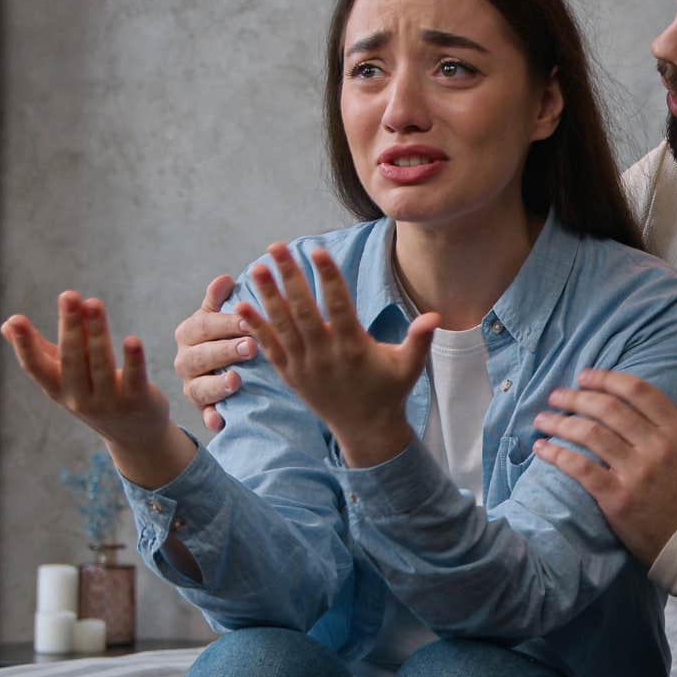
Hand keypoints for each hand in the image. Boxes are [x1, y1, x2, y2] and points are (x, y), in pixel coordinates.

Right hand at [2, 292, 192, 486]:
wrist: (134, 436)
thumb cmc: (94, 395)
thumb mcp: (64, 378)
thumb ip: (40, 350)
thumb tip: (7, 324)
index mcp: (57, 388)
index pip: (36, 367)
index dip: (24, 345)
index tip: (16, 321)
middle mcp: (78, 398)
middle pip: (72, 359)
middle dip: (70, 326)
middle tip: (69, 295)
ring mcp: (108, 402)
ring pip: (101, 364)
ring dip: (97, 333)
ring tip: (94, 303)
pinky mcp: (137, 402)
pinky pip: (134, 378)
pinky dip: (133, 360)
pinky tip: (132, 340)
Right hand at [173, 275, 258, 432]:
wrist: (211, 372)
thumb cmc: (221, 336)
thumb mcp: (216, 317)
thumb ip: (218, 300)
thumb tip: (224, 279)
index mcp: (189, 333)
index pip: (203, 326)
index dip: (225, 324)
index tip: (249, 321)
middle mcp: (185, 360)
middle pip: (201, 356)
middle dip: (225, 351)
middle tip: (251, 347)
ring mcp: (192, 386)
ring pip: (199, 387)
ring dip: (217, 385)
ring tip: (237, 381)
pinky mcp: (202, 408)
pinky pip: (205, 416)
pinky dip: (211, 419)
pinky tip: (221, 422)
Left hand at [238, 242, 439, 467]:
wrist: (365, 429)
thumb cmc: (390, 392)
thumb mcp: (409, 366)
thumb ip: (419, 339)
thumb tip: (435, 316)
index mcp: (354, 348)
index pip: (338, 306)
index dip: (328, 277)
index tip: (317, 250)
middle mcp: (326, 355)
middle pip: (303, 310)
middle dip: (289, 277)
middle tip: (276, 247)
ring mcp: (305, 366)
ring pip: (283, 326)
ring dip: (268, 296)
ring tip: (257, 268)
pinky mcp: (291, 375)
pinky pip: (270, 348)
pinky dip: (255, 328)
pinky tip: (240, 306)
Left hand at [532, 371, 676, 563]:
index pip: (638, 391)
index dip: (607, 379)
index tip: (585, 376)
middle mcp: (657, 447)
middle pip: (608, 409)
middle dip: (576, 397)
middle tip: (556, 394)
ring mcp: (636, 473)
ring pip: (591, 435)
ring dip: (560, 422)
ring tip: (542, 418)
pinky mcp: (617, 498)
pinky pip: (581, 469)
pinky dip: (558, 455)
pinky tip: (542, 448)